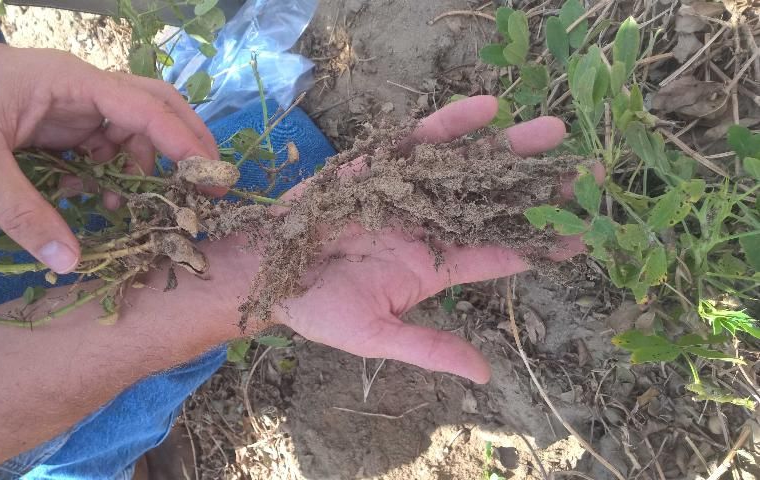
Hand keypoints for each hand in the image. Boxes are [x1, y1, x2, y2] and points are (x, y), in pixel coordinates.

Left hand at [0, 32, 217, 272]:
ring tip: (143, 210)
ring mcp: (71, 105)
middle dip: (184, 144)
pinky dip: (111, 176)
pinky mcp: (59, 123)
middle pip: (153, 106)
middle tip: (208, 186)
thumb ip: (23, 212)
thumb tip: (70, 262)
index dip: (183, 142)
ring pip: (130, 131)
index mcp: (71, 82)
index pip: (144, 107)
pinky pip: (101, 147)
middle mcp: (82, 89)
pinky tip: (102, 203)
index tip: (212, 177)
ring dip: (143, 168)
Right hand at [268, 96, 586, 382]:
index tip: (586, 236)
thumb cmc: (316, 308)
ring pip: (465, 166)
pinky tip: (487, 109)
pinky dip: (451, 125)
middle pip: (493, 202)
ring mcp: (406, 192)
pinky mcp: (378, 164)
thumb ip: (428, 347)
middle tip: (588, 173)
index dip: (540, 246)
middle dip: (538, 188)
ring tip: (552, 132)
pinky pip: (420, 141)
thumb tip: (484, 375)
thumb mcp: (374, 334)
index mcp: (433, 265)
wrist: (266, 269)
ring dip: (508, 149)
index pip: (498, 254)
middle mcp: (428, 224)